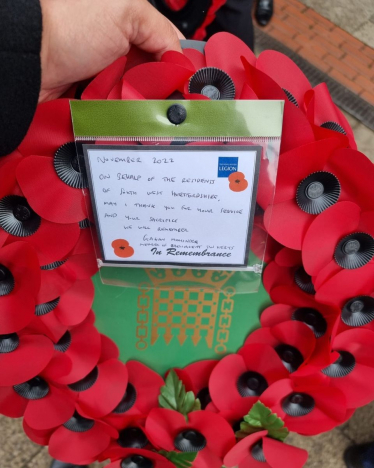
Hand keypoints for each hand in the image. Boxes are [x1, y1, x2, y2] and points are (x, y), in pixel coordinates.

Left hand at [39, 0, 182, 101]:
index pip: (168, 47)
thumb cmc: (68, 24)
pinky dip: (123, 114)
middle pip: (155, 78)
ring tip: (137, 103)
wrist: (29, 59)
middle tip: (161, 97)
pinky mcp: (96, 98)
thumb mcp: (127, 11)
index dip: (179, 66)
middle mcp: (121, 50)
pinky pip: (118, 111)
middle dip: (159, 89)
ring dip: (141, 104)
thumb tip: (182, 61)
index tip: (186, 85)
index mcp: (131, 24)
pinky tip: (123, 112)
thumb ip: (162, 32)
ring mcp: (108, 75)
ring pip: (139, 98)